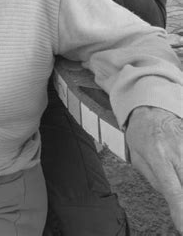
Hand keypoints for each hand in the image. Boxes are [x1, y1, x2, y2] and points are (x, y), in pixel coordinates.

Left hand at [125, 106, 182, 232]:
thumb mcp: (138, 157)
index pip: (173, 190)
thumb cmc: (141, 132)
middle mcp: (176, 150)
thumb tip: (173, 200)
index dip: (181, 212)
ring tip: (179, 192)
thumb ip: (156, 180)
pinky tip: (182, 176)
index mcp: (157, 155)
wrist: (151, 106)